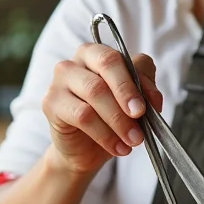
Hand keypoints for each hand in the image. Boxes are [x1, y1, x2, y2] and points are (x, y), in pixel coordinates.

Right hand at [42, 43, 163, 177]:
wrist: (83, 150)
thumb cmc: (110, 119)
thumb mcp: (133, 103)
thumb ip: (145, 92)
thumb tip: (153, 98)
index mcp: (98, 54)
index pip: (123, 57)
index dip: (140, 80)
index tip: (151, 105)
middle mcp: (76, 60)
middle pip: (107, 64)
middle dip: (127, 91)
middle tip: (140, 115)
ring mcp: (60, 80)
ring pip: (95, 91)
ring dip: (119, 119)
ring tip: (134, 139)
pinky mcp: (50, 102)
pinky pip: (82, 116)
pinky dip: (105, 134)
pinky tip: (118, 147)